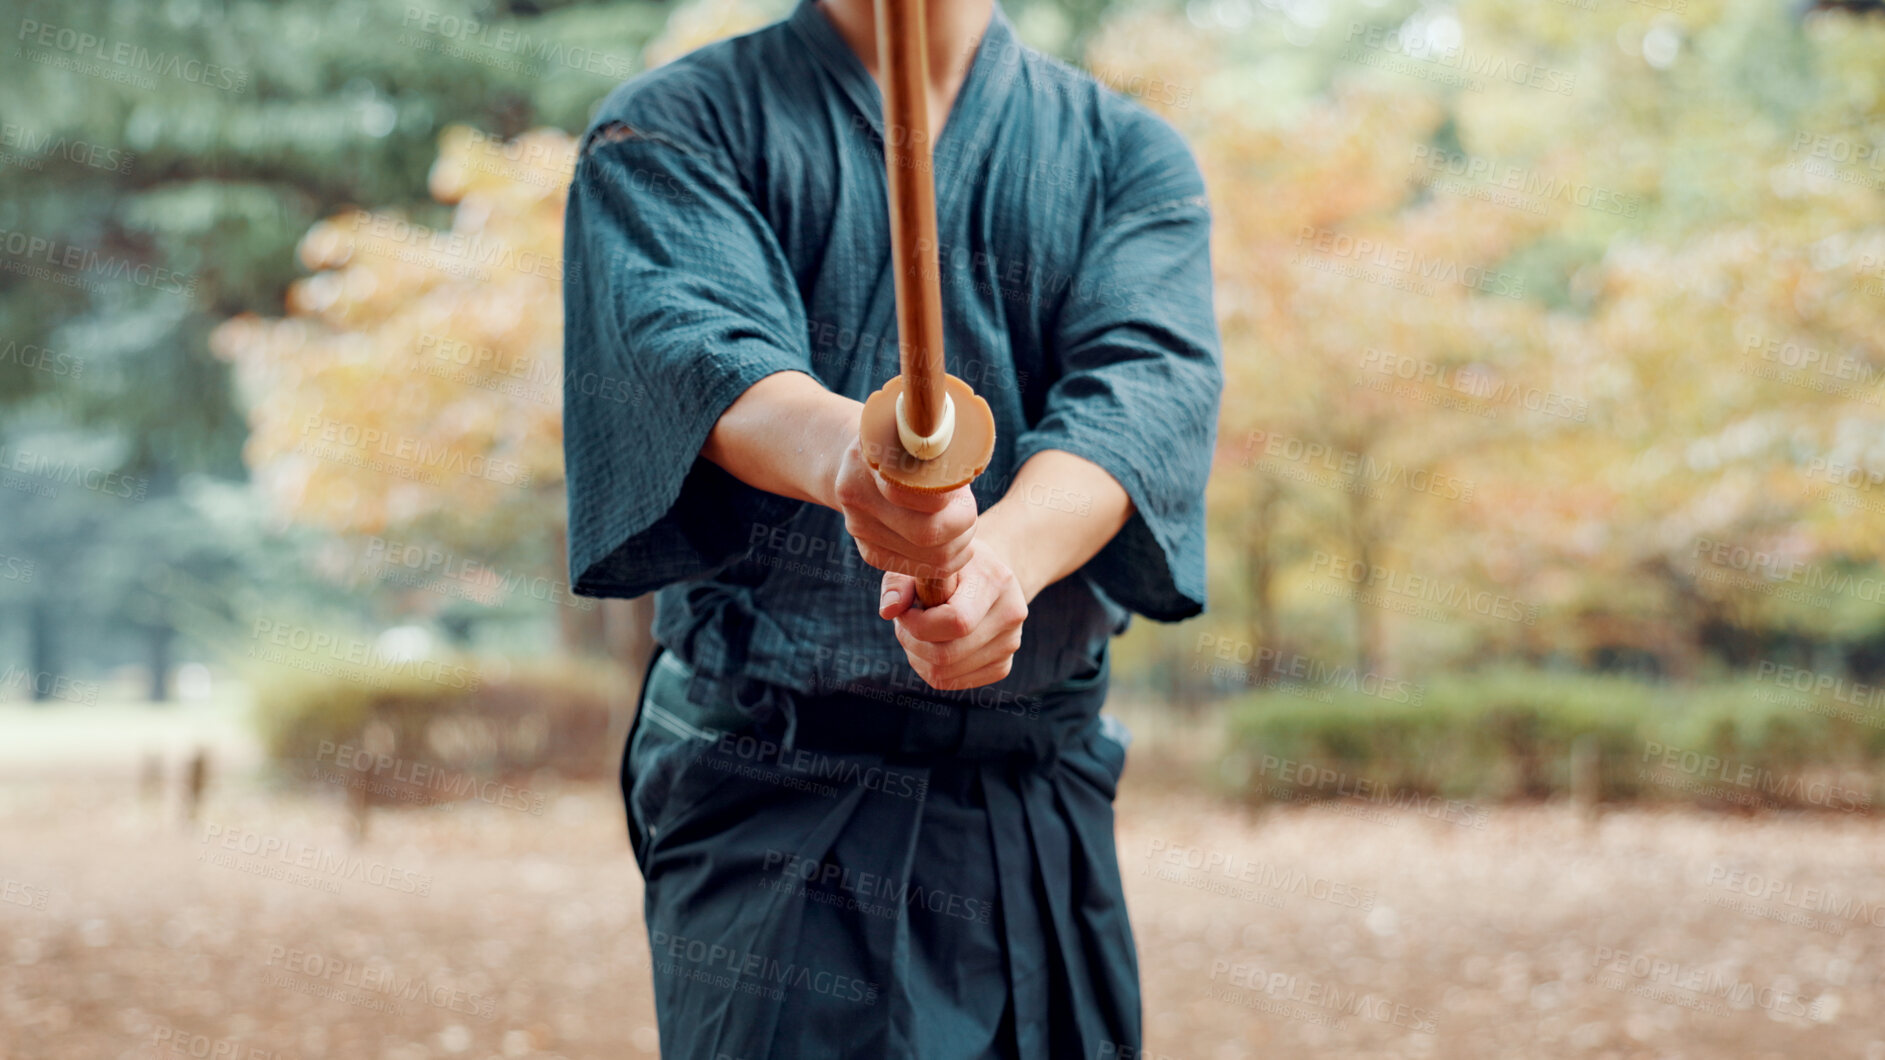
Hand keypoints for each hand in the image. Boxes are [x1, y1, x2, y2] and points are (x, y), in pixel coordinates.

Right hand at [832, 432, 976, 579]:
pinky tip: (955, 547)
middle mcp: (856, 493)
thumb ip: (938, 443)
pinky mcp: (867, 550)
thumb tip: (969, 463)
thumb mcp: (916, 428)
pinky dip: (945, 562)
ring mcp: (858, 526)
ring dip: (959, 546)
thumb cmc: (901, 442)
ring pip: (926, 556)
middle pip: (925, 532)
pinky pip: (915, 569)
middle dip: (962, 526)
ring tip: (965, 528)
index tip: (963, 481)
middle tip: (970, 512)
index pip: (920, 489)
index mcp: (870, 455)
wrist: (855, 461)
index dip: (953, 492)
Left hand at [878, 537, 1028, 689]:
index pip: (957, 622)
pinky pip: (952, 682)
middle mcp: (1011, 614)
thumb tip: (888, 610)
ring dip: (917, 656)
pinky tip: (931, 644)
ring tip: (917, 631)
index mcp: (996, 580)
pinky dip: (930, 668)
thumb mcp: (921, 562)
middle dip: (912, 642)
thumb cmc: (947, 568)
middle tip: (904, 623)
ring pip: (946, 673)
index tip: (904, 612)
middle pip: (948, 654)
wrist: (985, 576)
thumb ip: (899, 582)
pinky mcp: (1002, 666)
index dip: (918, 624)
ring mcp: (1011, 643)